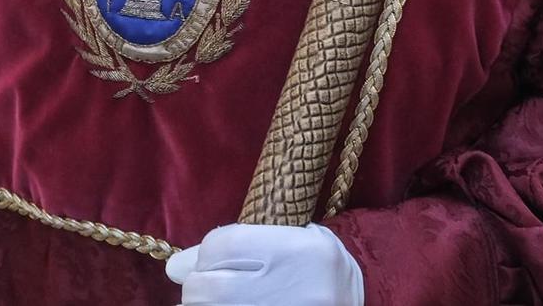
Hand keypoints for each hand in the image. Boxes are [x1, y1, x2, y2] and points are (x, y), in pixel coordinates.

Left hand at [166, 224, 362, 305]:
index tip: (214, 262)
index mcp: (297, 251)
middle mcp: (290, 289)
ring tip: (223, 302)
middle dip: (199, 288)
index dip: (207, 254)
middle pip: (208, 288)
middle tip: (213, 289)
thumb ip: (234, 245)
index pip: (222, 245)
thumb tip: (174, 267)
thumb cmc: (319, 270)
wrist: (368, 302)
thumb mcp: (290, 242)